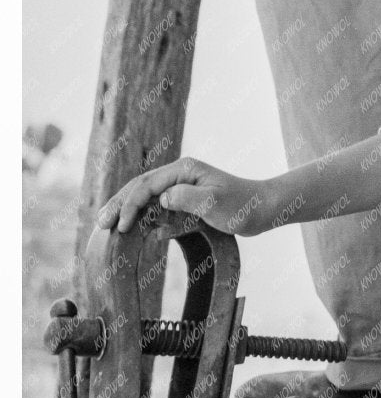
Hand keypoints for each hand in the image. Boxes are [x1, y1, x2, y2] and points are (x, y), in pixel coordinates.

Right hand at [97, 156, 274, 238]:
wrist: (262, 208)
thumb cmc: (242, 206)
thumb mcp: (215, 203)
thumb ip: (187, 198)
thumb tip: (161, 199)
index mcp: (184, 169)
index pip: (147, 185)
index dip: (130, 205)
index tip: (121, 227)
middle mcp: (179, 174)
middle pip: (140, 186)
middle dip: (119, 203)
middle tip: (100, 223)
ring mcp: (180, 186)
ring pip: (145, 195)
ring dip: (125, 208)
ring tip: (106, 223)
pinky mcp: (184, 199)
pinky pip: (155, 206)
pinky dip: (139, 215)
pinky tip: (129, 227)